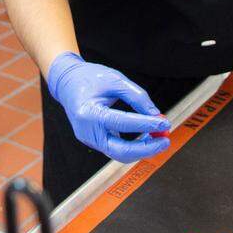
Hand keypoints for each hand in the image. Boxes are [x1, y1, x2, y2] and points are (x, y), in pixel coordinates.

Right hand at [47, 52, 170, 162]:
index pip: (122, 123)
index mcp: (89, 113)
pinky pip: (115, 148)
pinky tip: (146, 138)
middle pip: (120, 150)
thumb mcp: (116, 80)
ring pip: (119, 153)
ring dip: (141, 149)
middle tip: (164, 141)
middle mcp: (87, 131)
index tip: (163, 122)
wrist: (68, 83)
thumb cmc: (89, 78)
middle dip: (145, 149)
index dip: (145, 124)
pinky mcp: (93, 141)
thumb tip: (155, 115)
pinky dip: (132, 146)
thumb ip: (137, 97)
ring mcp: (89, 139)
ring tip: (158, 138)